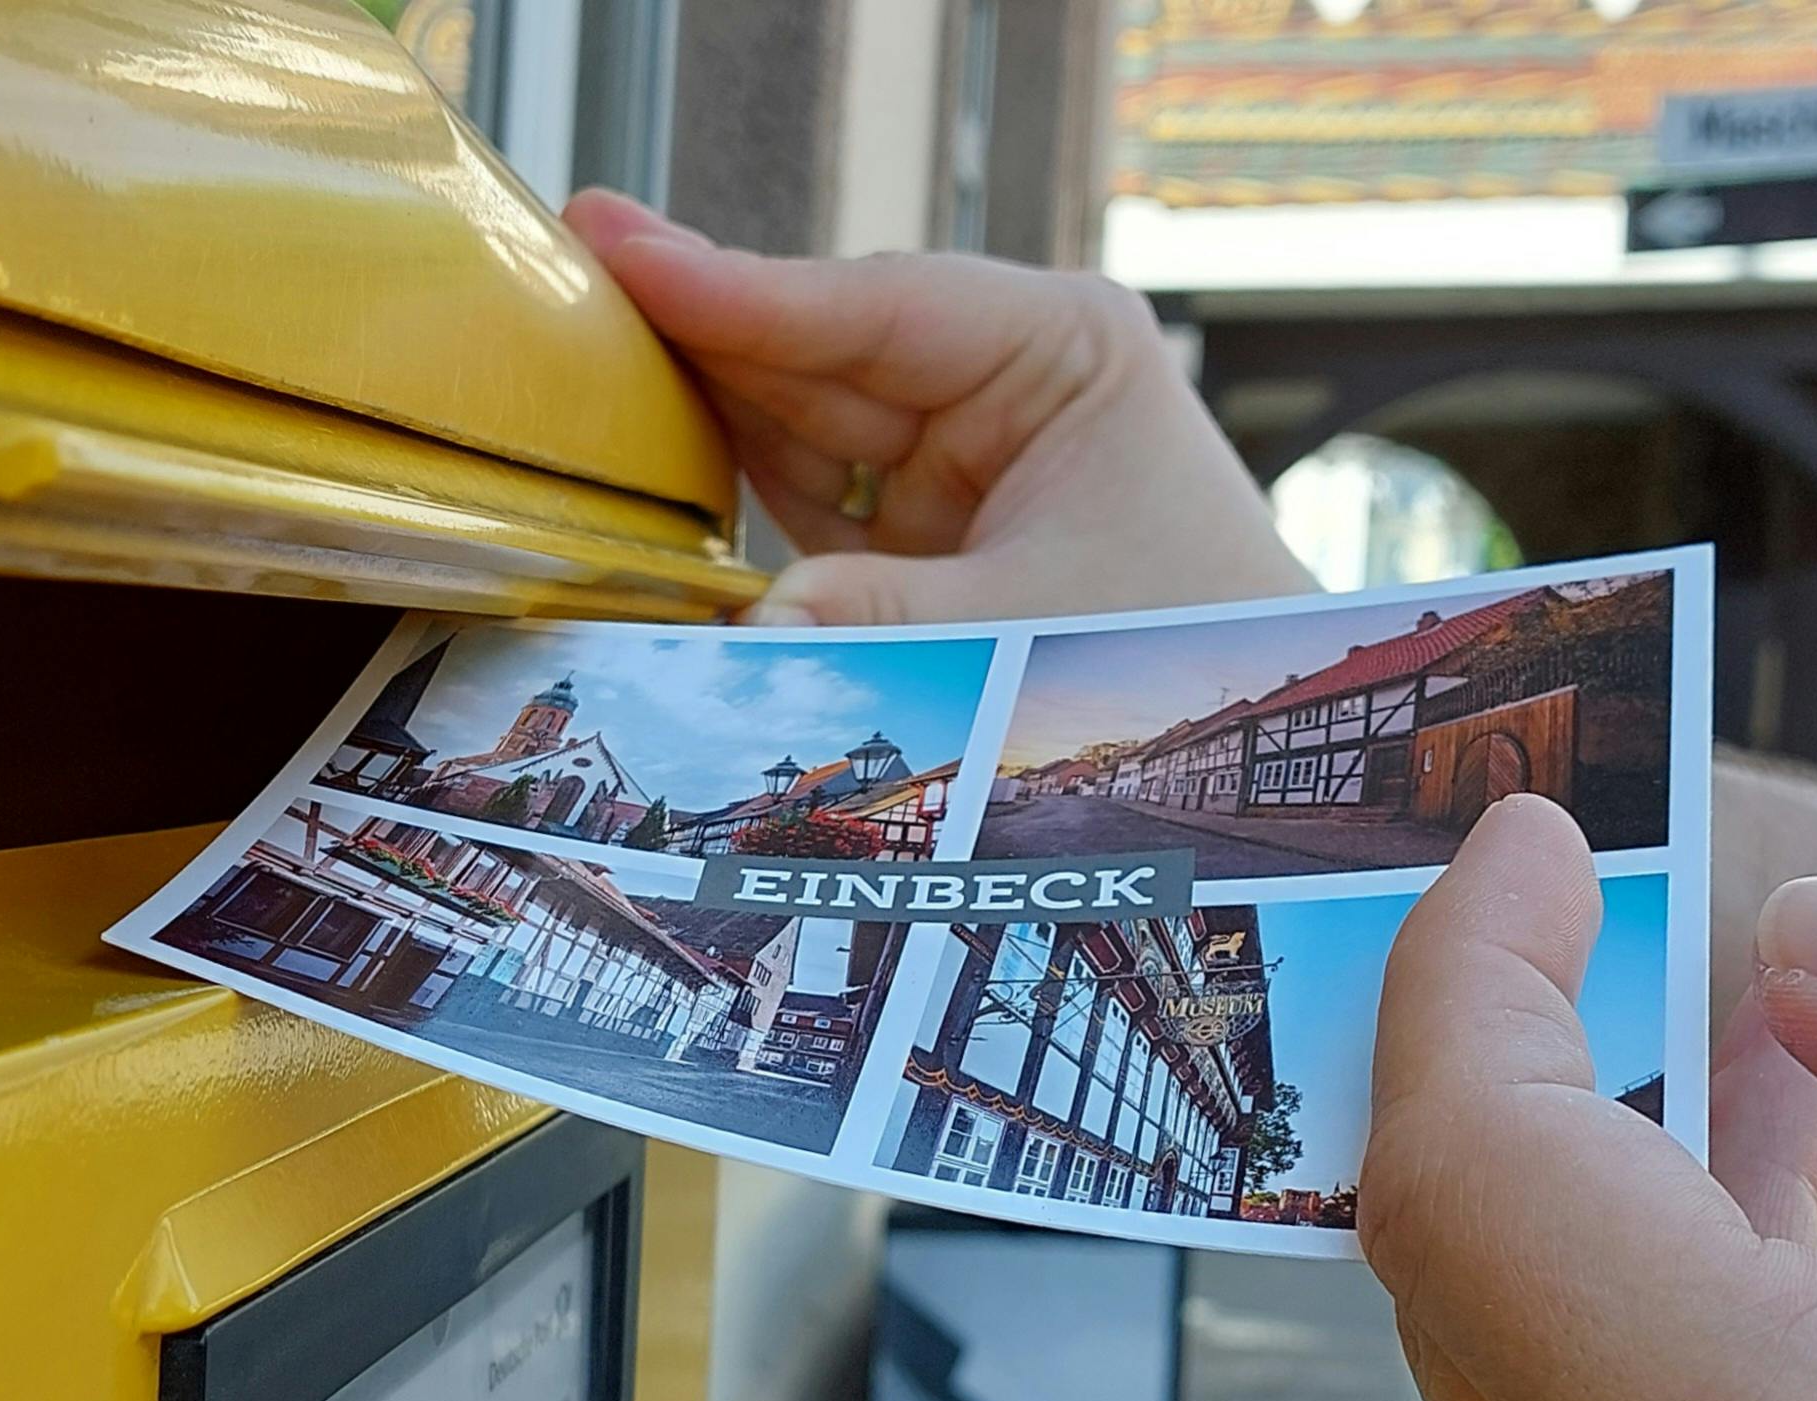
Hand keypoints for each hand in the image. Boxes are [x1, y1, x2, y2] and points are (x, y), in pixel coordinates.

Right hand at [564, 189, 1313, 624]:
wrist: (1253, 739)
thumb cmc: (1184, 647)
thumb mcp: (1026, 625)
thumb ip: (876, 625)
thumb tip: (743, 634)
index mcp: (1061, 348)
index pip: (874, 304)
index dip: (739, 287)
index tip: (618, 245)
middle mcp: (1004, 382)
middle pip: (823, 347)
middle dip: (702, 334)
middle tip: (562, 292)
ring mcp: (962, 453)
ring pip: (806, 417)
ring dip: (706, 412)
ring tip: (580, 380)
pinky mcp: (932, 530)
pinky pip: (817, 498)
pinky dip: (744, 499)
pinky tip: (654, 477)